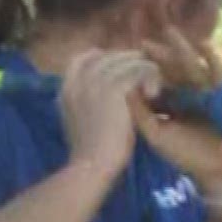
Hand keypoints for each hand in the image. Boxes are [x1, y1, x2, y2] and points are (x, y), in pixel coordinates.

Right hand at [60, 48, 155, 179]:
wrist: (91, 165)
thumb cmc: (88, 153)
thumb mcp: (76, 123)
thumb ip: (83, 103)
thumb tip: (98, 95)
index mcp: (67, 88)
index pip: (83, 58)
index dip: (105, 59)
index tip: (121, 73)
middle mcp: (79, 79)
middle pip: (109, 55)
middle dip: (129, 63)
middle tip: (144, 80)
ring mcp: (96, 81)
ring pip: (128, 60)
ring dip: (143, 70)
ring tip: (152, 90)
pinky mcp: (115, 87)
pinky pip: (140, 69)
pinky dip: (151, 78)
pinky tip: (154, 94)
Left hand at [128, 32, 221, 193]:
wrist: (217, 169)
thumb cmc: (186, 153)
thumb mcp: (156, 134)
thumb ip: (140, 114)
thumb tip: (123, 89)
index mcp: (170, 102)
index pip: (155, 81)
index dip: (143, 69)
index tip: (126, 57)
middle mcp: (187, 93)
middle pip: (171, 69)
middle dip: (159, 55)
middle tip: (143, 43)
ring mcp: (207, 91)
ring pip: (191, 66)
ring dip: (182, 49)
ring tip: (170, 33)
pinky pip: (218, 72)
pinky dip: (212, 58)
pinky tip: (203, 45)